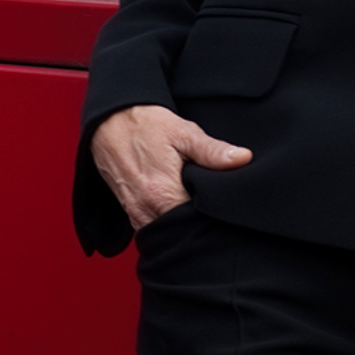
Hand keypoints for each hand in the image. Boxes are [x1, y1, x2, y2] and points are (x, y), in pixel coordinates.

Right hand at [90, 104, 251, 229]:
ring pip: (166, 233)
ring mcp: (136, 215)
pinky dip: (166, 222)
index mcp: (163, 194)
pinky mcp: (130, 213)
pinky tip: (179, 205)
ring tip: (197, 206)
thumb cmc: (147, 125)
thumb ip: (212, 151)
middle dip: (198, 223)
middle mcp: (146, 211)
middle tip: (213, 207)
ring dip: (181, 224)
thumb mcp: (183, 132)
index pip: (196, 223)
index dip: (213, 216)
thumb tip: (243, 159)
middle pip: (181, 232)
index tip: (224, 205)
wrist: (112, 121)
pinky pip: (152, 228)